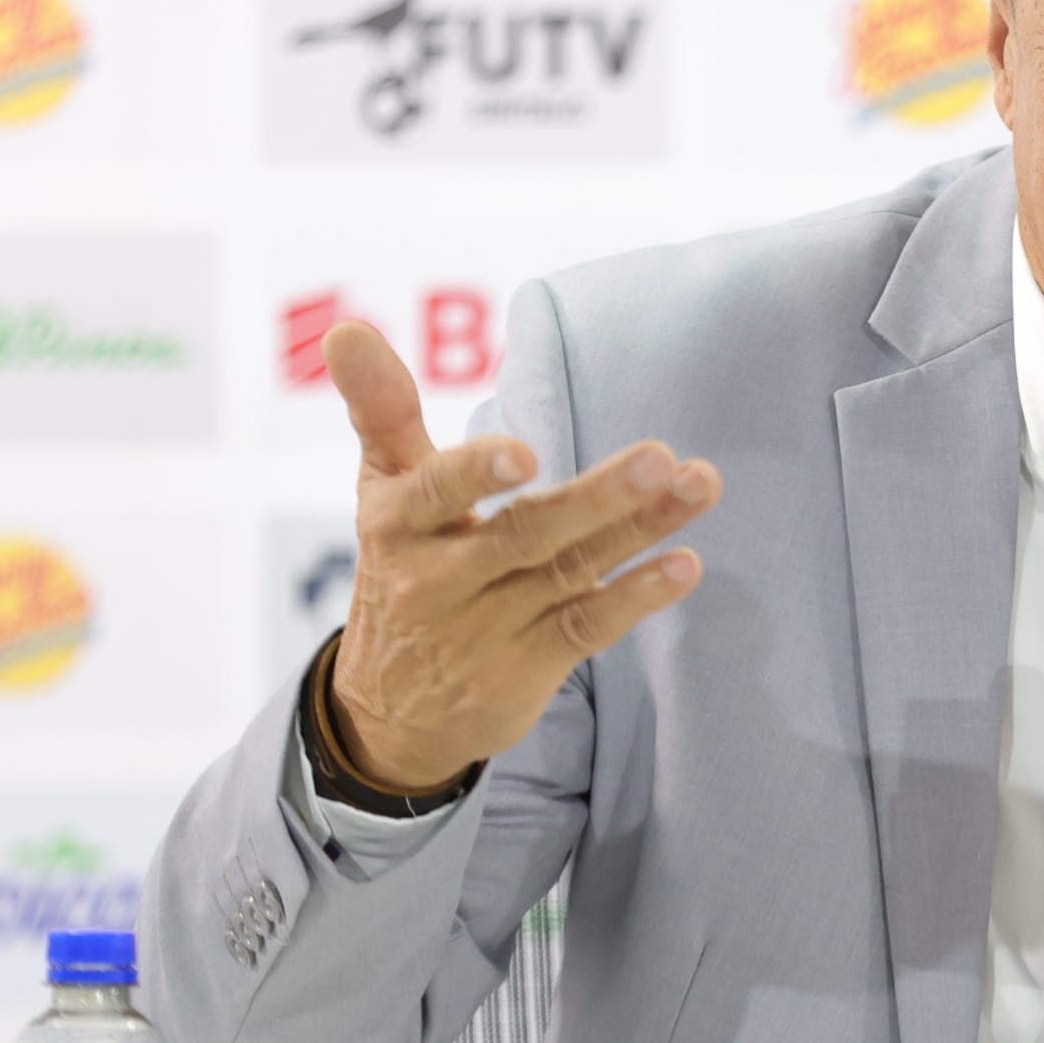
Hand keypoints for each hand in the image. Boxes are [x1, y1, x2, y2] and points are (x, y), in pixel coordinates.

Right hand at [321, 320, 720, 791]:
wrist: (390, 715)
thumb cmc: (403, 568)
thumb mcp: (381, 491)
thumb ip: (381, 408)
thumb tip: (344, 327)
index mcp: (399, 523)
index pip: (436, 493)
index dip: (477, 473)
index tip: (524, 453)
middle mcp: (439, 580)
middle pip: (525, 533)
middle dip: (597, 496)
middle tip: (659, 456)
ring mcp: (487, 629)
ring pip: (571, 570)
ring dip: (641, 528)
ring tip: (699, 484)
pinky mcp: (527, 668)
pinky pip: (587, 626)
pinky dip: (636, 596)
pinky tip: (684, 564)